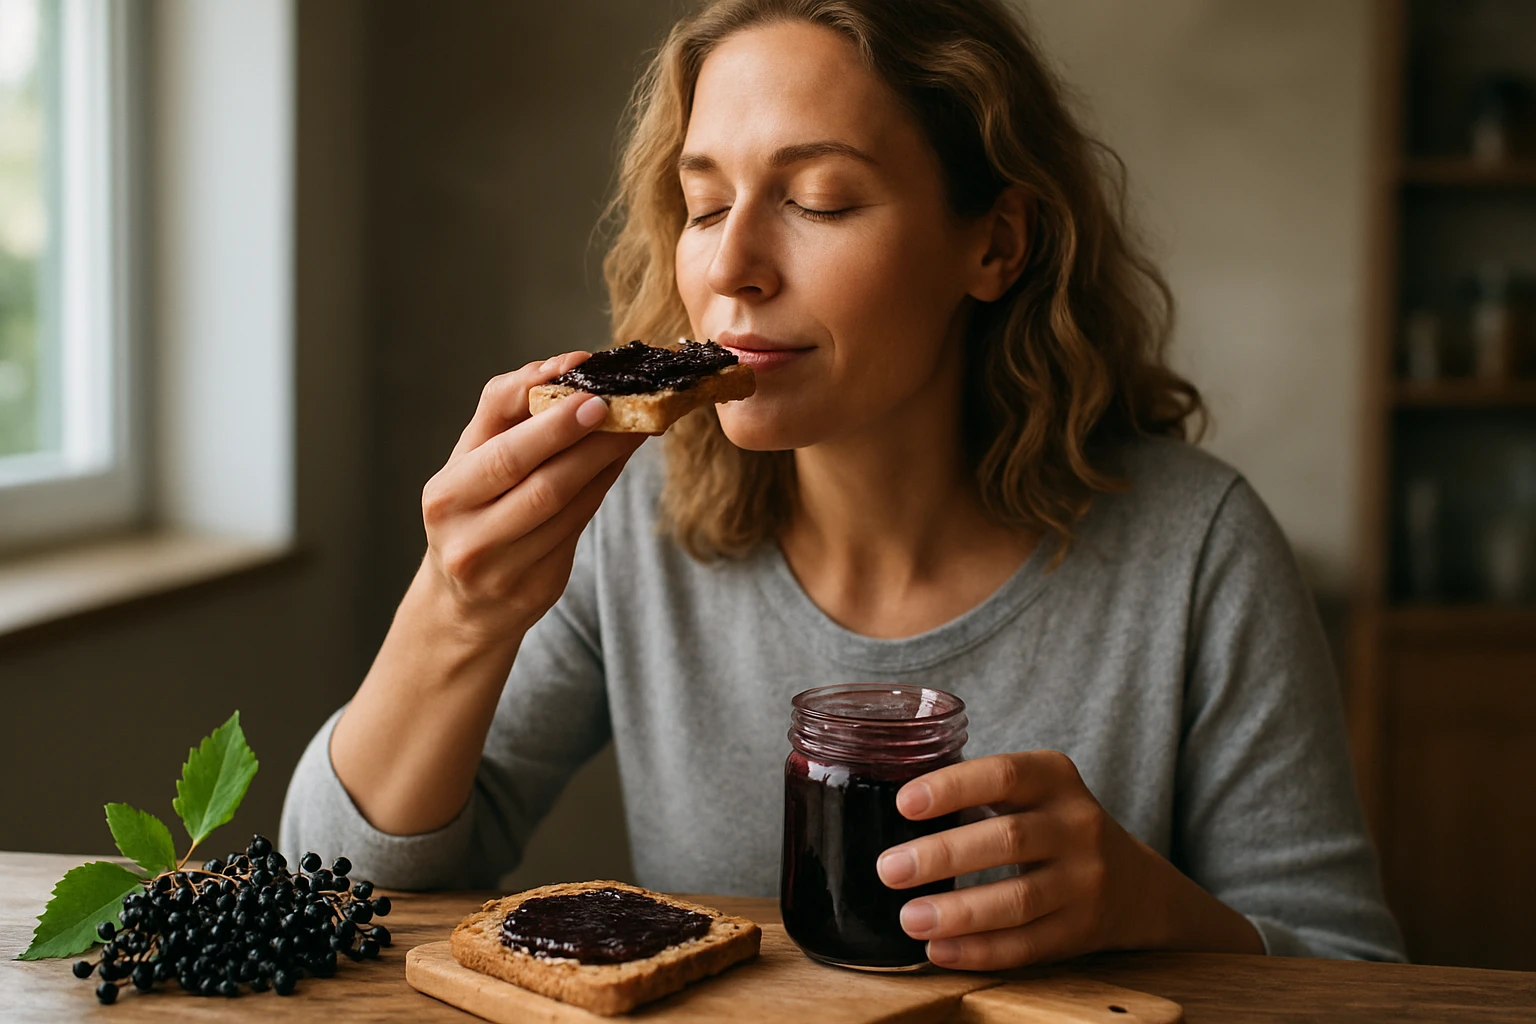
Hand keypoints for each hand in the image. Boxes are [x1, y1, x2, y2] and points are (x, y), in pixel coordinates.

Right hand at [418, 352, 644, 640]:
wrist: (465, 606)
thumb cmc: (476, 517)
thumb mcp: (473, 468)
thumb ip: (509, 418)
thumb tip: (568, 369)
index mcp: (447, 491)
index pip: (495, 438)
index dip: (538, 401)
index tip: (577, 370)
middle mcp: (465, 529)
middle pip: (531, 472)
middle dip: (575, 431)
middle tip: (613, 402)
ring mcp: (498, 564)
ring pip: (563, 500)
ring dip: (604, 457)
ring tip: (633, 425)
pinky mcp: (535, 587)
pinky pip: (578, 527)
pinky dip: (602, 487)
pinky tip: (618, 461)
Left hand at [876, 750, 1261, 969]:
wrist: (1135, 883)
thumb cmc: (1052, 825)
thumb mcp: (1032, 791)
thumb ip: (977, 791)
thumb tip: (885, 803)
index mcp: (1056, 778)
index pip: (1004, 774)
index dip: (953, 788)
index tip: (904, 803)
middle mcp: (1078, 825)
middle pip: (1008, 839)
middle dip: (942, 855)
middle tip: (887, 869)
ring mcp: (1086, 881)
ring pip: (1019, 900)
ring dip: (959, 912)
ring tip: (909, 918)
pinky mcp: (1082, 930)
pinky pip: (1028, 945)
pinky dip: (980, 950)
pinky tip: (940, 949)